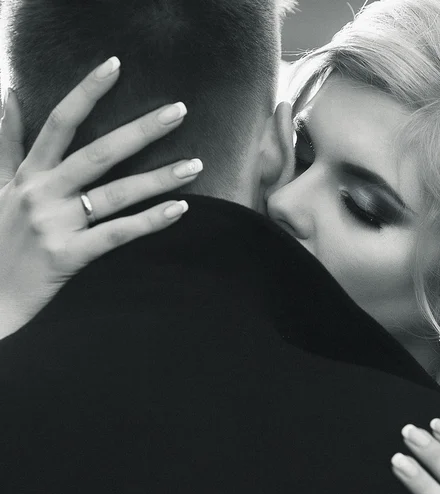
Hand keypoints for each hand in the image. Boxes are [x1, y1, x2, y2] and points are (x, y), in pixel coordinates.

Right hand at [0, 57, 202, 338]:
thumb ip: (5, 142)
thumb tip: (7, 95)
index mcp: (29, 172)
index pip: (60, 121)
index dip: (87, 91)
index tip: (116, 66)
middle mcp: (43, 192)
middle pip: (100, 152)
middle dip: (142, 130)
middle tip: (179, 111)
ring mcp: (55, 224)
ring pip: (115, 194)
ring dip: (159, 178)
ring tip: (194, 165)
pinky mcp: (68, 255)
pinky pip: (116, 234)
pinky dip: (149, 221)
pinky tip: (179, 209)